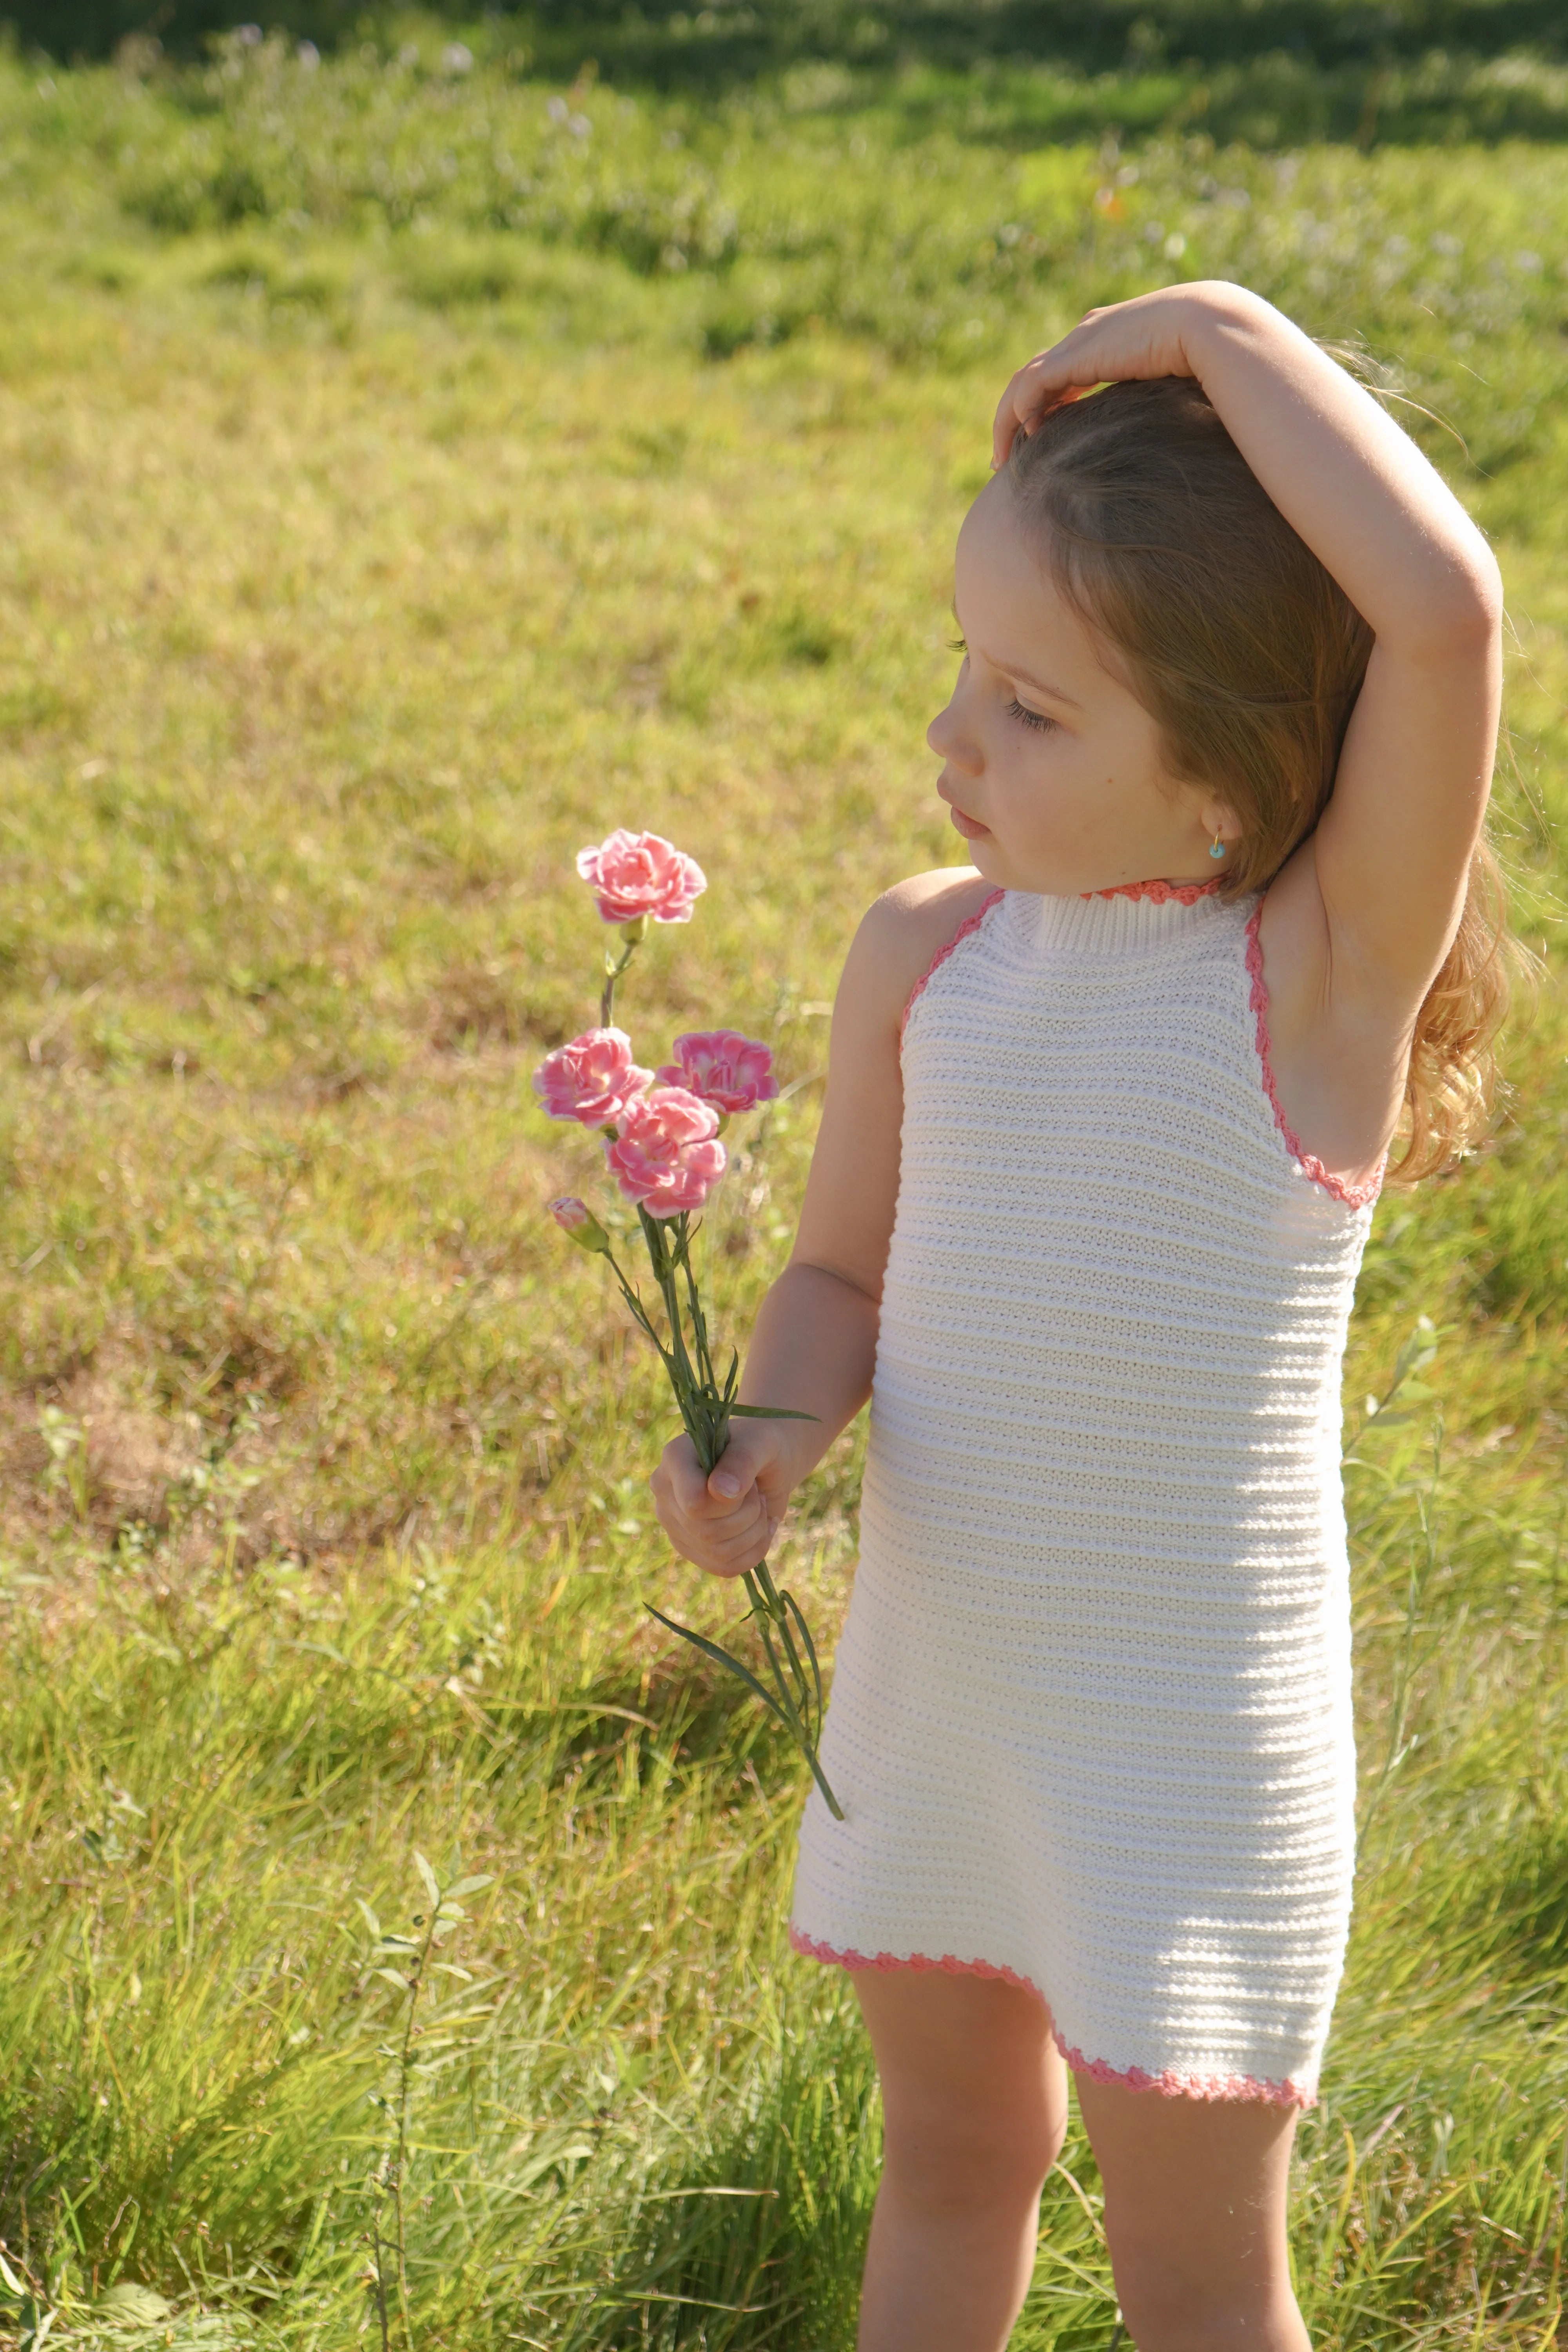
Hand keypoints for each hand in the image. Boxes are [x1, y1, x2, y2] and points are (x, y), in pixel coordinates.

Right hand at [650, 1421, 796, 1579]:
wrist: (768, 1463)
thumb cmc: (761, 1447)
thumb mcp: (759, 1444)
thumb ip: (740, 1461)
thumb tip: (720, 1492)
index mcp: (675, 1458)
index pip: (693, 1502)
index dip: (729, 1503)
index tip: (749, 1483)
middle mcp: (665, 1492)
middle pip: (707, 1531)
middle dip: (749, 1515)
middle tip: (757, 1492)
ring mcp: (674, 1523)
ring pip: (717, 1553)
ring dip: (754, 1532)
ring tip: (759, 1507)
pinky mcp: (690, 1547)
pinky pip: (724, 1567)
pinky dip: (754, 1552)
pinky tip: (762, 1529)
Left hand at [990, 281, 1251, 468]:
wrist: (1215, 328)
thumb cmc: (1209, 358)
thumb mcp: (1169, 384)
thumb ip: (1150, 404)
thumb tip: (1162, 442)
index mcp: (1107, 340)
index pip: (1059, 374)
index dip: (1040, 408)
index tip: (1034, 443)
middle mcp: (1088, 336)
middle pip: (1033, 378)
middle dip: (1013, 418)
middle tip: (1003, 459)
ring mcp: (1081, 341)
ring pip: (1025, 382)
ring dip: (1007, 421)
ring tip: (1002, 459)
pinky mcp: (1080, 354)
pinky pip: (1035, 385)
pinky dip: (1022, 410)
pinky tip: (1024, 438)